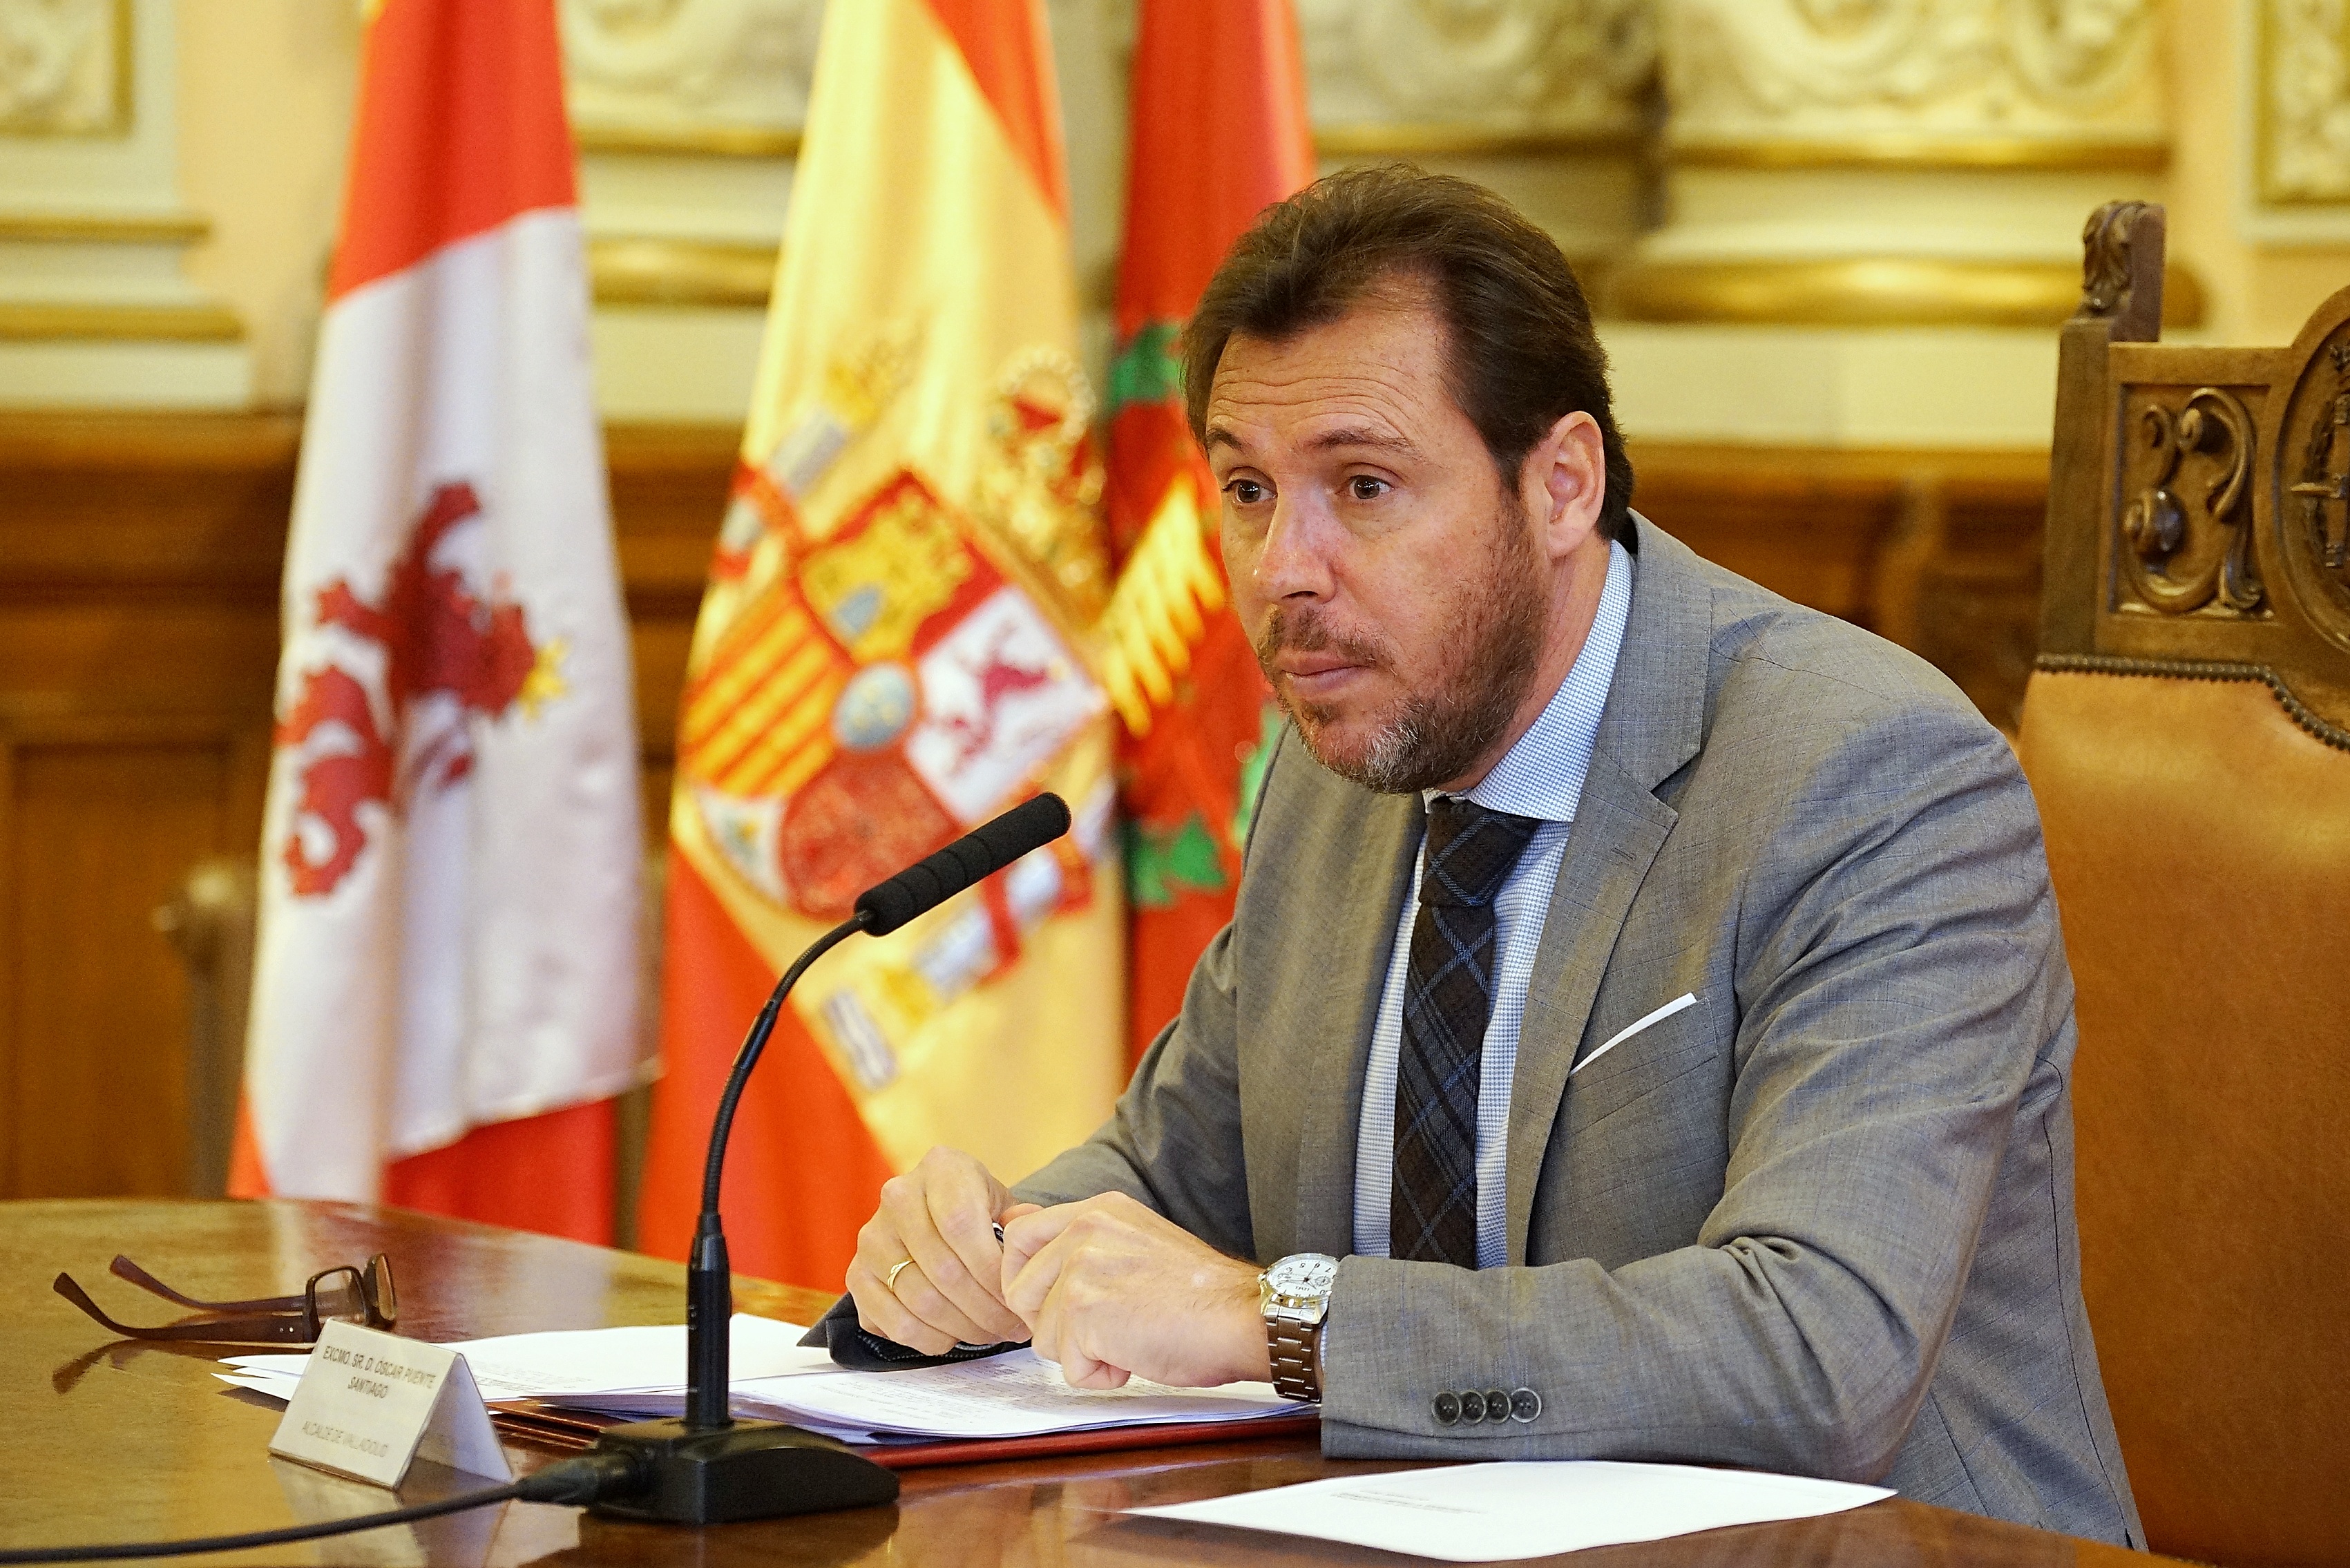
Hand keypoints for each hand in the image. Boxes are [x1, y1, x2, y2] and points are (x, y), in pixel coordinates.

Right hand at [847, 1147, 1032, 1354]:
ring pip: (921, 1302)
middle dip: (987, 1310)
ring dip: (964, 1329)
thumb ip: (1021, 1223)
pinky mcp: (857, 1275)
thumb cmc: (975, 1208)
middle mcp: (897, 1197)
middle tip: (1012, 1327)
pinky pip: (895, 1322)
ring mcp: (872, 1237)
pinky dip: (930, 1339)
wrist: (930, 1211)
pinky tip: (954, 1336)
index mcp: (940, 1168)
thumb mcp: (1003, 1201)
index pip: (961, 1225)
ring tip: (991, 1333)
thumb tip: (1028, 1244)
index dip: (992, 1271)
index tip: (1017, 1297)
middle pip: (944, 1271)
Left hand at [1001, 1192, 1268, 1389]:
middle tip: (1103, 1328)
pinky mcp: (1085, 1311)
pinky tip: (1136, 1355)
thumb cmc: (1197, 1295)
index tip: (1051, 1303)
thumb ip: (1078, 1239)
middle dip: (1054, 1325)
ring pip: (1043, 1337)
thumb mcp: (1134, 1243)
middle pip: (1019, 1293)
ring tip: (1131, 1338)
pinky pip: (1068, 1367)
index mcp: (1097, 1210)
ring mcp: (1082, 1268)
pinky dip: (1102, 1375)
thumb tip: (1013, 1225)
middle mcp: (1085, 1229)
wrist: (1240, 1318)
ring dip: (1084, 1353)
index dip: (1024, 1280)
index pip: (1020, 1236)